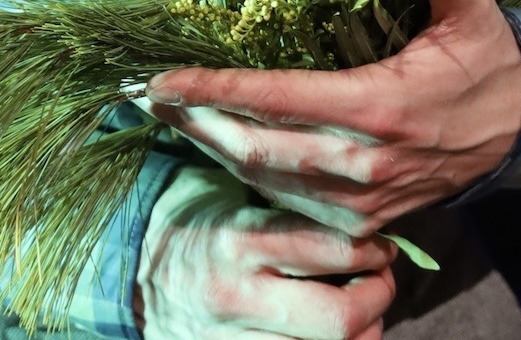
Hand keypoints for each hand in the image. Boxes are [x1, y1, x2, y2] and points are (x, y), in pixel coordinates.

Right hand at [136, 164, 395, 339]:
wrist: (136, 280)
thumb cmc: (198, 227)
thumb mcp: (231, 198)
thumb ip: (283, 201)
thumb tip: (353, 194)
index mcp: (237, 238)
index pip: (327, 247)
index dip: (370, 248)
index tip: (381, 241)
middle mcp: (239, 294)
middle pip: (339, 315)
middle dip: (376, 297)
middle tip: (384, 277)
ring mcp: (238, 339)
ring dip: (365, 330)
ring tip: (368, 306)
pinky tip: (338, 332)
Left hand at [142, 0, 520, 234]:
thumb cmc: (490, 64)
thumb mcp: (476, 13)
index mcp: (379, 106)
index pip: (278, 99)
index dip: (215, 90)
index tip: (164, 78)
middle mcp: (362, 162)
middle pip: (255, 148)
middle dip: (195, 121)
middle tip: (146, 96)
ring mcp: (361, 198)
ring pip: (265, 179)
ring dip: (213, 149)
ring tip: (171, 116)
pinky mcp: (364, 217)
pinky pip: (290, 200)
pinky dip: (250, 175)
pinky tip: (222, 148)